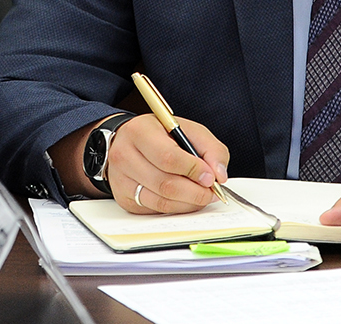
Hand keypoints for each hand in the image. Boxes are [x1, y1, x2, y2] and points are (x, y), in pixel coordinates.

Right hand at [105, 114, 229, 213]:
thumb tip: (219, 176)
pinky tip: (184, 199)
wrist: (127, 141)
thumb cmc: (160, 134)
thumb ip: (210, 148)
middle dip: (195, 192)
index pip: (168, 158)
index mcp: (140, 132)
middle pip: (165, 184)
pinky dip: (176, 208)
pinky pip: (155, 210)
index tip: (210, 177)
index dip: (193, 171)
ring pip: (161, 201)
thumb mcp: (187, 130)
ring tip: (201, 196)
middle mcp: (124, 156)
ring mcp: (120, 179)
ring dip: (188, 203)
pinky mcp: (123, 198)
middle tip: (211, 192)